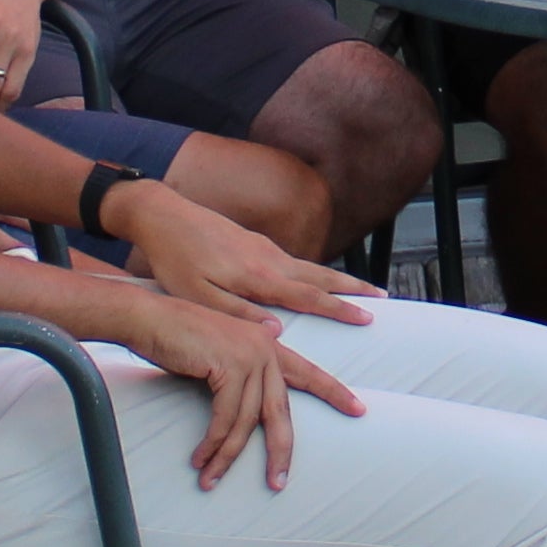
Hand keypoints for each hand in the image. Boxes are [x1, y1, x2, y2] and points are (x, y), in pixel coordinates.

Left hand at [111, 181, 378, 328]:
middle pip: (321, 277)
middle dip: (353, 289)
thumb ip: (237, 314)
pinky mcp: (255, 242)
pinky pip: (296, 261)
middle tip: (383, 299)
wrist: (162, 215)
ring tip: (362, 289)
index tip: (367, 318)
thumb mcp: (198, 296)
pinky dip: (316, 272)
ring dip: (339, 279)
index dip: (339, 309)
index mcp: (259, 276)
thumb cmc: (175, 261)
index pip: (309, 296)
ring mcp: (264, 247)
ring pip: (310, 267)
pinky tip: (317, 278)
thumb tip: (277, 332)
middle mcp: (269, 259)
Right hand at [122, 295, 367, 488]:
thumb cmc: (174, 338)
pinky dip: (213, 443)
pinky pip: (226, 418)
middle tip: (278, 482)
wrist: (146, 317)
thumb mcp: (215, 358)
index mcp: (266, 343)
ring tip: (210, 478)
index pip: (307, 373)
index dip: (333, 391)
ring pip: (247, 421)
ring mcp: (249, 354)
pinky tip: (200, 460)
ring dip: (226, 455)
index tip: (358, 409)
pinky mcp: (229, 365)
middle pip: (281, 409)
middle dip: (280, 450)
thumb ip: (237, 377)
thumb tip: (248, 412)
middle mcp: (265, 346)